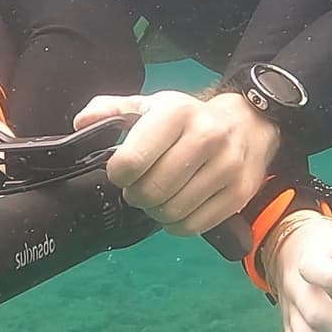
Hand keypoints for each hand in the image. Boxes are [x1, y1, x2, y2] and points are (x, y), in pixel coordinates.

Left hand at [74, 91, 279, 235]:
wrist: (249, 124)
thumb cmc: (190, 119)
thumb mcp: (151, 105)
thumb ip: (111, 110)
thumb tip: (81, 123)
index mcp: (176, 113)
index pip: (131, 161)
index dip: (118, 174)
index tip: (122, 172)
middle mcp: (206, 137)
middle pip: (151, 191)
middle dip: (136, 195)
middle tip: (139, 188)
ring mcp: (226, 167)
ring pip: (171, 212)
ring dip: (156, 211)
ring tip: (159, 197)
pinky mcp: (239, 194)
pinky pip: (193, 226)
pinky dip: (177, 225)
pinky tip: (177, 208)